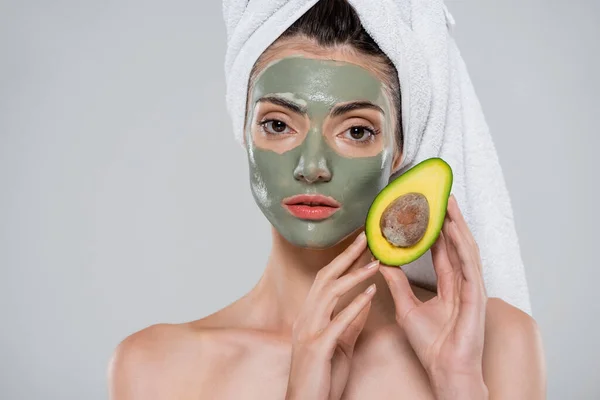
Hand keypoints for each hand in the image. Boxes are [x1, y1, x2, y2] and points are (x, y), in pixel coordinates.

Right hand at [285, 232, 379, 399]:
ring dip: (354, 276)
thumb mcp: (339, 344)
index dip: (342, 260)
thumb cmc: (321, 378)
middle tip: (366, 238)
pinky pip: (338, 321)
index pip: (325, 280)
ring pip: (329, 294)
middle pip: (324, 278)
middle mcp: (306, 319)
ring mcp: (309, 332)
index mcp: (310, 317)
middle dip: (346, 256)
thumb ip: (350, 322)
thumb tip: (365, 299)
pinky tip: (371, 293)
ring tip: (375, 263)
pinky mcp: (318, 348)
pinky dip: (354, 305)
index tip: (361, 244)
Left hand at [379, 195, 488, 398]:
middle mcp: (462, 283)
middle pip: (455, 244)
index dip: (434, 230)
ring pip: (464, 249)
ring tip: (448, 203)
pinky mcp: (476, 295)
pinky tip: (454, 229)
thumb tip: (382, 262)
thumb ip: (397, 283)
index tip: (426, 211)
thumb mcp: (406, 308)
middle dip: (449, 219)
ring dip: (457, 224)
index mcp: (448, 286)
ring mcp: (471, 287)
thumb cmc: (431, 345)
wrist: (444, 369)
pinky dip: (462, 245)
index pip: (441, 251)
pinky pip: (469, 265)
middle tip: (440, 196)